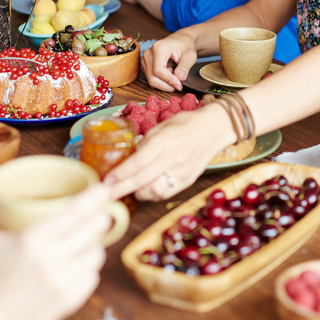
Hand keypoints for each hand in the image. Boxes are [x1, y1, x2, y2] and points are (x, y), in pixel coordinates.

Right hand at [0, 176, 108, 319]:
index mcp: (31, 241)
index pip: (73, 213)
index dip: (93, 199)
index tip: (104, 189)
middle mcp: (51, 261)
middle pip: (92, 230)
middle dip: (99, 218)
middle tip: (100, 212)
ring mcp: (64, 282)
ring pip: (97, 253)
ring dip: (94, 244)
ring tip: (83, 241)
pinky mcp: (72, 299)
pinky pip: (93, 275)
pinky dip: (88, 267)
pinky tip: (77, 263)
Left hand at [105, 104, 228, 200]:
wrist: (215, 128)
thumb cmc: (185, 124)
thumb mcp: (161, 126)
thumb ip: (144, 142)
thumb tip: (127, 156)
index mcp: (163, 141)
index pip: (138, 162)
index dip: (120, 174)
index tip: (106, 181)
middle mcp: (173, 158)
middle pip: (142, 180)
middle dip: (120, 189)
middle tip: (105, 195)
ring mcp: (181, 171)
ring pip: (154, 191)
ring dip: (138, 193)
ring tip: (128, 190)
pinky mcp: (188, 180)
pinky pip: (166, 193)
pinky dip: (153, 194)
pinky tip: (146, 190)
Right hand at [141, 34, 196, 92]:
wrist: (180, 40)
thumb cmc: (185, 46)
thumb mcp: (190, 55)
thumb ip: (185, 67)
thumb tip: (179, 78)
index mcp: (159, 47)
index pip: (158, 70)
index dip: (169, 80)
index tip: (179, 84)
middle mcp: (149, 53)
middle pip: (152, 77)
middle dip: (166, 85)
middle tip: (179, 85)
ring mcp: (145, 59)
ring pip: (151, 80)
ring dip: (164, 84)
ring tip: (175, 76)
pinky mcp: (145, 65)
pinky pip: (151, 79)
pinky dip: (161, 82)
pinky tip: (169, 75)